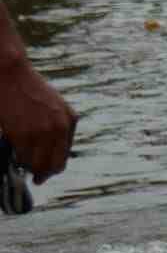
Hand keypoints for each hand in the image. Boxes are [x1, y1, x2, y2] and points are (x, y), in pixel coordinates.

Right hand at [0, 60, 76, 179]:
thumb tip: (53, 150)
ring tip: (22, 163)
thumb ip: (59, 126)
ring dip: (29, 167)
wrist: (11, 74)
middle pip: (55, 165)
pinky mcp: (23, 133)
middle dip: (45, 174)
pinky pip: (22, 157)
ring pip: (38, 165)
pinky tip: (15, 155)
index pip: (64, 155)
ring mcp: (42, 132)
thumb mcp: (55, 105)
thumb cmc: (29, 88)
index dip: (54, 167)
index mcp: (70, 121)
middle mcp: (59, 129)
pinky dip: (18, 160)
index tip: (45, 172)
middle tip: (36, 178)